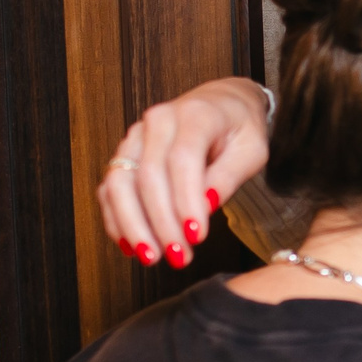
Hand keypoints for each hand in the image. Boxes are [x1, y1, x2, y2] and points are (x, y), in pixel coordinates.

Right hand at [96, 77, 270, 265]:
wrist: (221, 104)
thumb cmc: (239, 128)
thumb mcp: (251, 150)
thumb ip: (229, 176)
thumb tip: (206, 204)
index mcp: (194, 114)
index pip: (183, 160)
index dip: (186, 201)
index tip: (196, 236)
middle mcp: (158, 122)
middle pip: (148, 175)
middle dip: (161, 222)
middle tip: (179, 257)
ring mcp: (136, 137)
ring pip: (120, 183)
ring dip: (133, 225)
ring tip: (152, 257)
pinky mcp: (125, 155)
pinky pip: (110, 189)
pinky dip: (116, 219)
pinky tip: (131, 246)